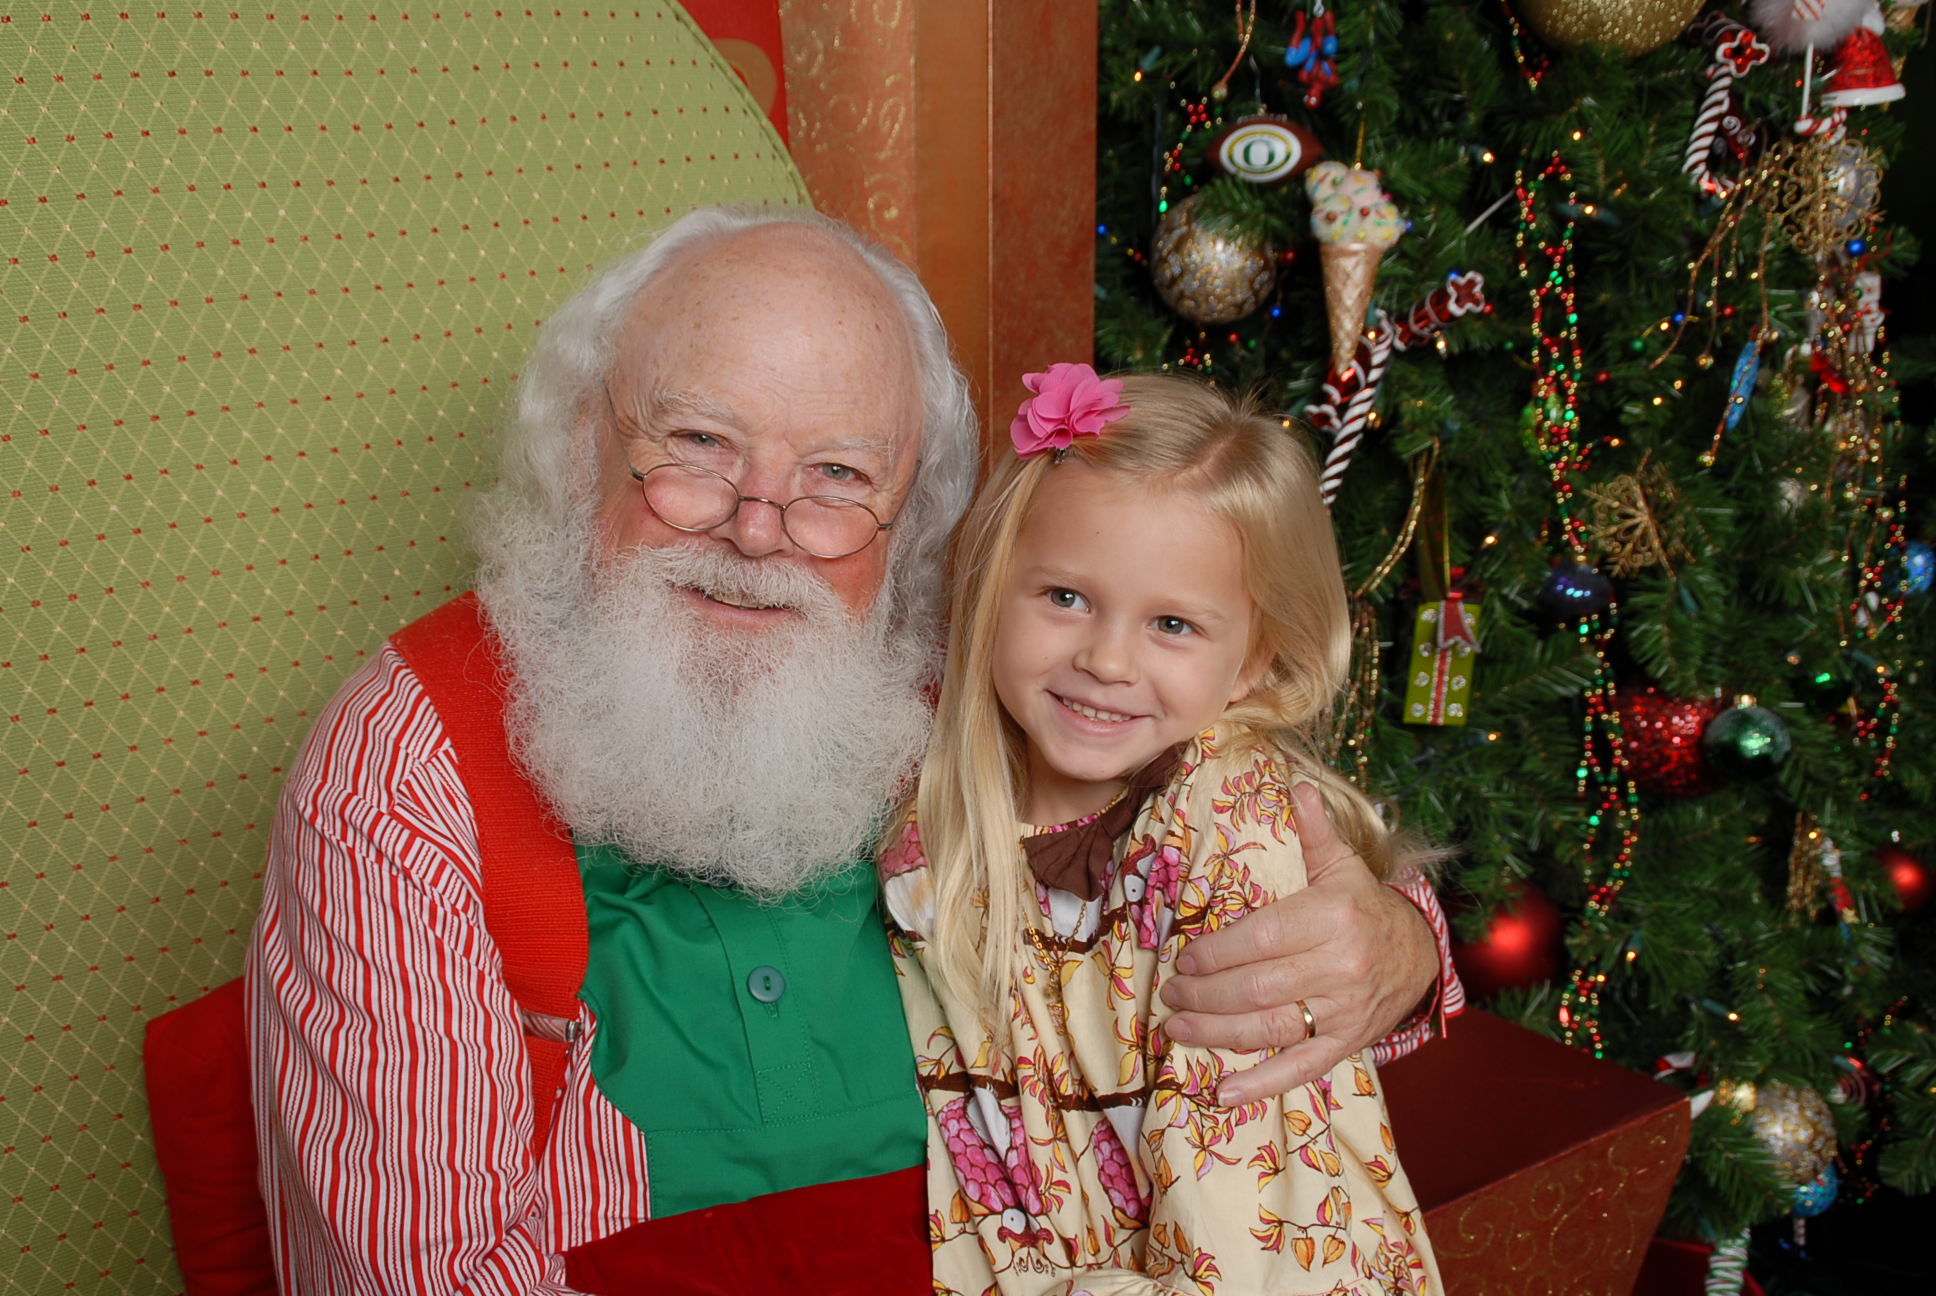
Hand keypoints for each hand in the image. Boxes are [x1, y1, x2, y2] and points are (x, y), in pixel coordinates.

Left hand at [1160, 782, 1437, 1104]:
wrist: (1419, 955)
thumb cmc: (1364, 906)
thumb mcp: (1343, 866)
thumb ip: (1315, 831)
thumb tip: (1295, 783)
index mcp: (1333, 918)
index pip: (1260, 939)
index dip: (1216, 952)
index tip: (1184, 956)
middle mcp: (1341, 967)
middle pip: (1258, 987)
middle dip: (1204, 993)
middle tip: (1170, 991)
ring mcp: (1344, 1012)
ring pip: (1270, 1028)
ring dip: (1215, 1033)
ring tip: (1176, 1026)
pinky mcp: (1345, 1044)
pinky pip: (1299, 1068)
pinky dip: (1259, 1085)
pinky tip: (1220, 1093)